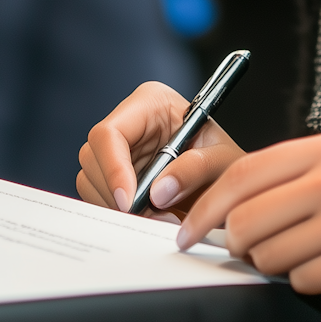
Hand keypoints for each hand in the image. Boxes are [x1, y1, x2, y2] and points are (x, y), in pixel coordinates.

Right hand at [76, 81, 245, 219]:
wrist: (229, 184)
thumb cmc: (226, 161)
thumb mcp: (223, 160)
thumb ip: (196, 168)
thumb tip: (159, 191)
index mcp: (150, 103)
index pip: (110, 132)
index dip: (113, 167)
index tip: (129, 201)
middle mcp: (128, 124)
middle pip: (93, 158)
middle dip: (117, 194)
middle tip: (150, 217)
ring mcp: (118, 151)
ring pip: (91, 181)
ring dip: (120, 208)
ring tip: (160, 219)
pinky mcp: (114, 177)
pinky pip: (100, 197)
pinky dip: (120, 214)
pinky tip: (150, 218)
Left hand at [177, 130, 320, 321]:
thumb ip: (301, 173)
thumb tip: (237, 203)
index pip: (242, 175)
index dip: (205, 205)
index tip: (188, 227)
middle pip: (245, 221)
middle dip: (239, 244)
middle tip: (255, 249)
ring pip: (268, 257)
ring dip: (279, 264)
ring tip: (315, 252)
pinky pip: (303, 281)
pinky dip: (312, 279)